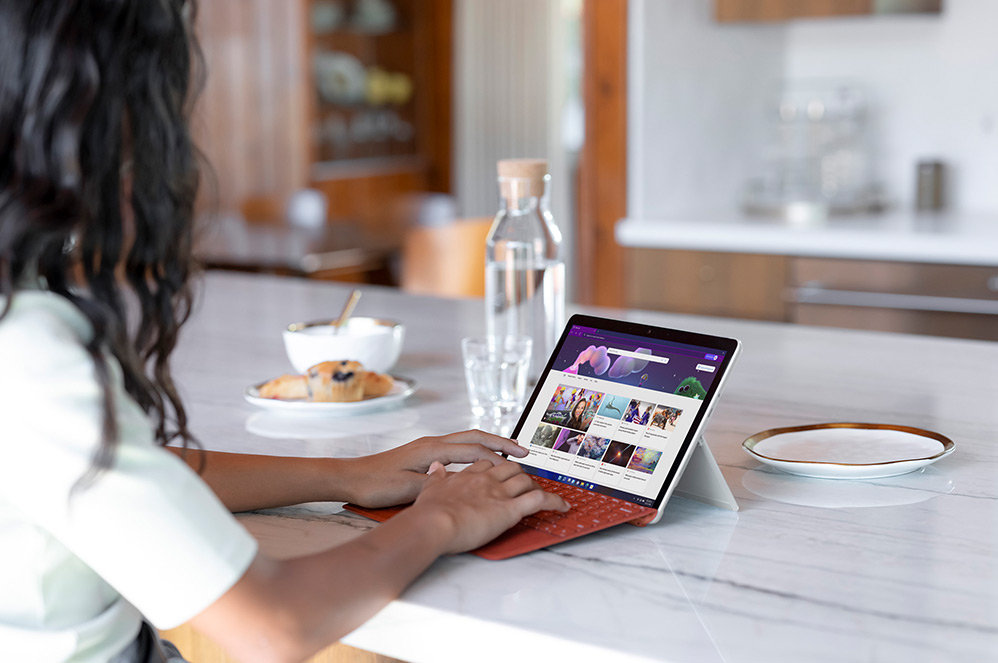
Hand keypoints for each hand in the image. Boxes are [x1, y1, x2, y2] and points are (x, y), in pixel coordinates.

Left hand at [342, 429, 529, 507]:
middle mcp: (433, 442)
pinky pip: (458, 448)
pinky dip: (476, 452)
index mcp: (432, 449)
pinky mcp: (425, 455)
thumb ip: (435, 485)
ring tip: (510, 454)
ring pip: (467, 440)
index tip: (519, 465)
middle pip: (475, 436)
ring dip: (490, 445)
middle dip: (501, 442)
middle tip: (524, 452)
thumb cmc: (375, 484)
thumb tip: (459, 484)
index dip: (498, 457)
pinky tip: (481, 464)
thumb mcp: (407, 489)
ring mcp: (429, 447)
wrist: (351, 477)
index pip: (474, 450)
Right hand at [407, 459, 569, 554]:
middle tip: (525, 483)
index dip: (496, 467)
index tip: (500, 472)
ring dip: (536, 487)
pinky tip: (563, 506)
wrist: (433, 523)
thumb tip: (436, 467)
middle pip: (511, 468)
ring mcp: (500, 492)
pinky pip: (540, 500)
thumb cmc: (428, 512)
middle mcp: (486, 479)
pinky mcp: (511, 509)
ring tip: (544, 495)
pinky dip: (555, 501)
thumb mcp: (429, 488)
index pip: (487, 463)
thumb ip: (436, 477)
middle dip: (520, 474)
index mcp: (467, 475)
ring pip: (526, 480)